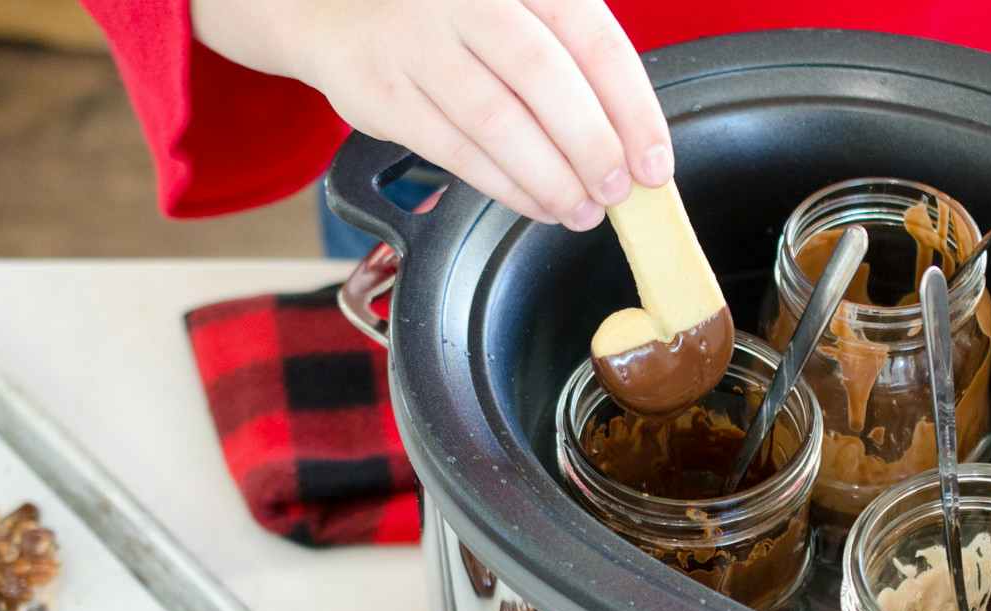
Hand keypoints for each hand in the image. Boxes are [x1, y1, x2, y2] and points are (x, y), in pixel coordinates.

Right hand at [191, 0, 673, 228]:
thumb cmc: (449, 18)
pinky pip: (456, 151)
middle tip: (617, 192)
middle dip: (592, 147)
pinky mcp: (384, 94)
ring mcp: (418, 43)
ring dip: (549, 178)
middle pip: (545, 78)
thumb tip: (631, 142)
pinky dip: (504, 186)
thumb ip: (568, 58)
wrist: (336, 10)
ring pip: (498, 122)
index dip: (632, 108)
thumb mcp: (514, 10)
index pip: (592, 38)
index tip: (654, 163)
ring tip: (580, 211)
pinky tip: (536, 205)